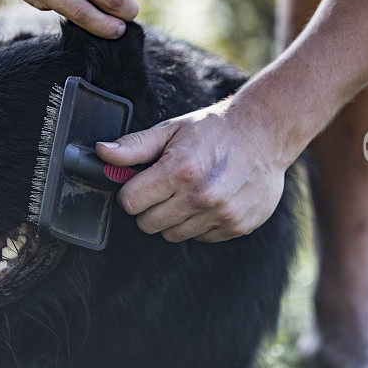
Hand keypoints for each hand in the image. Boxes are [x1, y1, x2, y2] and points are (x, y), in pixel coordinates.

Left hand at [95, 101, 289, 241]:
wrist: (265, 133)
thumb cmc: (214, 129)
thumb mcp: (171, 130)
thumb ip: (134, 146)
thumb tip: (102, 153)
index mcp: (180, 170)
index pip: (130, 203)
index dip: (131, 192)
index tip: (142, 183)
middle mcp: (201, 196)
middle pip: (147, 224)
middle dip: (149, 207)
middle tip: (165, 187)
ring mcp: (221, 214)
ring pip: (173, 235)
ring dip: (174, 218)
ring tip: (189, 192)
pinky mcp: (237, 227)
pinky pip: (200, 237)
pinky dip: (200, 223)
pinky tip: (210, 200)